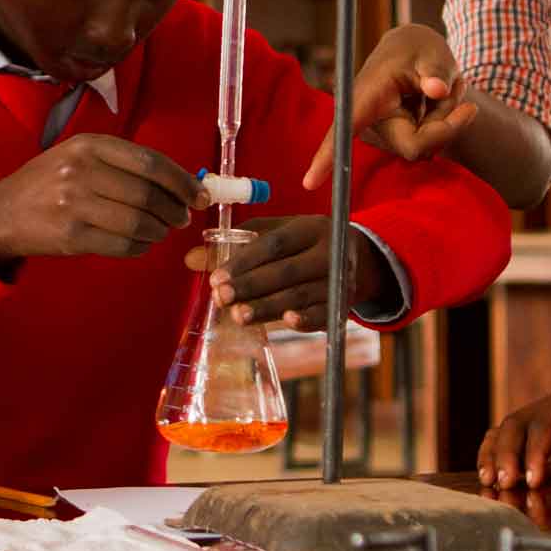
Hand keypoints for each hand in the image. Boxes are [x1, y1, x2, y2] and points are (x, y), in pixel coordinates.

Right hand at [0, 134, 206, 264]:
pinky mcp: (72, 236)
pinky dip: (141, 247)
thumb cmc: (50, 182)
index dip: (182, 182)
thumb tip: (181, 183)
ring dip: (160, 230)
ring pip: (140, 222)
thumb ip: (125, 164)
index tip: (200, 195)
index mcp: (89, 145)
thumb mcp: (80, 156)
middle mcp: (82, 171)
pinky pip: (123, 245)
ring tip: (162, 230)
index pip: (151, 163)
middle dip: (176, 210)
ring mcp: (75, 205)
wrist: (4, 212)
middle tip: (183, 217)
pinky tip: (142, 242)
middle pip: (149, 194)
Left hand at [181, 216, 384, 330]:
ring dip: (269, 307)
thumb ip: (236, 243)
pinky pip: (325, 313)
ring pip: (301, 295)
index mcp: (309, 228)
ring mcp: (340, 278)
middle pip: (286, 271)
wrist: (360, 258)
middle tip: (222, 297)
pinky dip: (308, 319)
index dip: (244, 261)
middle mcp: (329, 251)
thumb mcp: (277, 234)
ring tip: (239, 315)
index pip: (274, 244)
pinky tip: (286, 322)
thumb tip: (190, 259)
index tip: (216, 277)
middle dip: (251, 286)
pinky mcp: (344, 302)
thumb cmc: (304, 244)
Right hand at [302, 25, 476, 190]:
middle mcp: (373, 119)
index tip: (308, 182)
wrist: (419, 50)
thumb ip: (435, 70)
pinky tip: (440, 98)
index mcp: (367, 95)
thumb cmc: (419, 48)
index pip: (345, 128)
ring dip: (447, 117)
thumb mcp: (431, 51)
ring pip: (430, 144)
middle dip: (446, 126)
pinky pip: (435, 142)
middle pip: (416, 146)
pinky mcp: (404, 137)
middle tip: (464, 101)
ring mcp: (389, 131)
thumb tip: (437, 90)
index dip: (326, 157)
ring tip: (442, 87)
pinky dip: (447, 121)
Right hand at [478, 379, 550, 489]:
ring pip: (509, 430)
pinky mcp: (548, 437)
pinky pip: (516, 441)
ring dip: (497, 454)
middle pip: (517, 423)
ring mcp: (548, 418)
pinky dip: (501, 454)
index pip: (542, 423)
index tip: (532, 480)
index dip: (533, 452)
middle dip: (507, 453)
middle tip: (504, 482)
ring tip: (490, 478)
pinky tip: (491, 470)